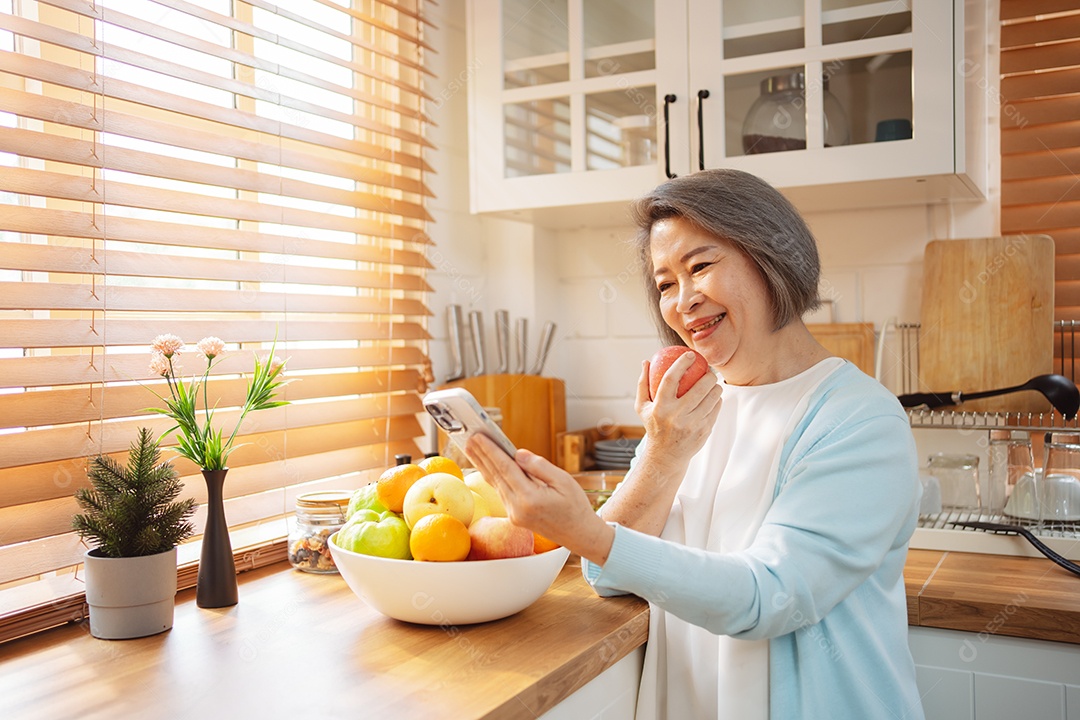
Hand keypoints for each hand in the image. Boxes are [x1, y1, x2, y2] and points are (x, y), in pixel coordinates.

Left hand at [464, 434, 614, 565]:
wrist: (579, 535)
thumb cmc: (575, 506)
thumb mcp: (564, 481)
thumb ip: (539, 466)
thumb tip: (518, 454)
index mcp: (530, 498)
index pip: (505, 469)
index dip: (491, 451)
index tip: (479, 437)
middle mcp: (517, 508)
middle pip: (495, 476)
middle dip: (481, 455)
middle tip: (469, 438)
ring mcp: (513, 514)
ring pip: (495, 484)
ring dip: (483, 465)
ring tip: (472, 449)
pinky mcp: (513, 516)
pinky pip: (500, 491)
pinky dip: (493, 476)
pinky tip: (486, 466)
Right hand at [636, 352, 722, 472]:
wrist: (666, 456)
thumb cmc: (654, 427)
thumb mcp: (643, 407)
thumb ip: (643, 384)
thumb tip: (646, 361)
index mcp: (660, 407)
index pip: (670, 379)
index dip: (681, 364)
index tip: (690, 355)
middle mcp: (676, 416)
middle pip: (698, 388)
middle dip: (708, 375)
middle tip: (709, 370)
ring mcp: (692, 424)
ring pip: (712, 398)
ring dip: (716, 387)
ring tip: (713, 383)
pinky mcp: (704, 431)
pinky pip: (716, 409)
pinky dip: (717, 401)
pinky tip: (715, 397)